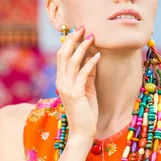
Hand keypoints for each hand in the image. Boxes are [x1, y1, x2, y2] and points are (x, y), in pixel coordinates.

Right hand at [56, 25, 99, 143]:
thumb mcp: (87, 90)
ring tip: (92, 37)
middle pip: (64, 54)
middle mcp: (61, 82)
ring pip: (72, 61)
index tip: (79, 30)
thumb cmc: (86, 113)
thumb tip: (92, 58)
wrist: (82, 133)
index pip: (62, 56)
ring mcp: (67, 88)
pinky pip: (83, 74)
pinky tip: (98, 56)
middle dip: (73, 39)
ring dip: (82, 47)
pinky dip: (90, 63)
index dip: (69, 41)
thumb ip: (88, 75)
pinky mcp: (75, 94)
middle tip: (83, 27)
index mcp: (62, 80)